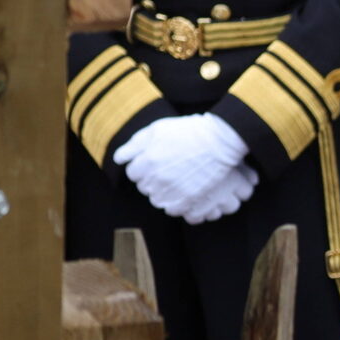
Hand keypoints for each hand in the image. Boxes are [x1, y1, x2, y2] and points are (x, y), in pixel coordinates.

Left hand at [115, 113, 251, 222]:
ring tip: (178, 181)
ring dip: (164, 193)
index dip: (143, 167)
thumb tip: (118, 159)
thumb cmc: (189, 131)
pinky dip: (177, 204)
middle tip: (169, 170)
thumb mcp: (158, 129)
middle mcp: (156, 178)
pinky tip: (185, 192)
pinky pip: (174, 210)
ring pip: (158, 201)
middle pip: (145, 188)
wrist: (220, 140)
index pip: (133, 174)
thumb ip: (134, 145)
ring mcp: (174, 190)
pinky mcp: (189, 199)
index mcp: (146, 161)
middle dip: (153, 180)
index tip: (155, 162)